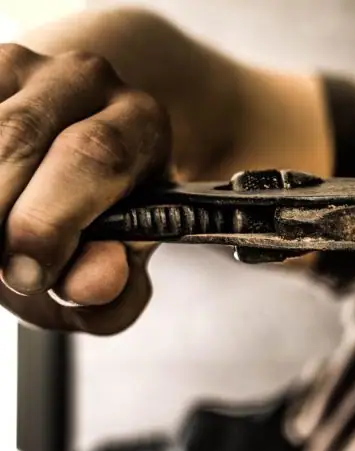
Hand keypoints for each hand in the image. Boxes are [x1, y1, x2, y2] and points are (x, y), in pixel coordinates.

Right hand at [0, 43, 170, 334]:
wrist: (70, 167)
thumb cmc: (96, 223)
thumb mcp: (117, 264)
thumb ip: (115, 288)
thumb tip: (92, 284)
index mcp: (141, 122)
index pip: (95, 156)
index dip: (49, 221)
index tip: (24, 275)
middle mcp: (86, 78)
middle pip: (19, 136)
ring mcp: (22, 63)